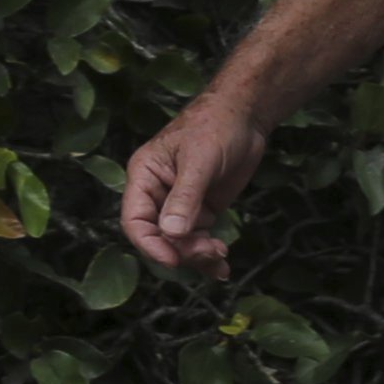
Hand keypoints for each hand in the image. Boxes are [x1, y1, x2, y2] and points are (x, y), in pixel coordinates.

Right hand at [119, 95, 267, 280]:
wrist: (247, 114)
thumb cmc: (216, 126)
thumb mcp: (200, 160)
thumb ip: (186, 196)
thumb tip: (171, 233)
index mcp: (144, 178)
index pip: (135, 220)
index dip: (150, 244)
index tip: (172, 259)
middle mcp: (157, 195)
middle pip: (159, 236)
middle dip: (182, 249)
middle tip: (209, 252)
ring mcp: (180, 205)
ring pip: (179, 242)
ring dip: (197, 255)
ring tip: (220, 258)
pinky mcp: (202, 210)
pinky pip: (198, 238)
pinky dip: (208, 254)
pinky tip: (221, 269)